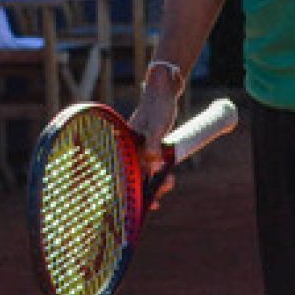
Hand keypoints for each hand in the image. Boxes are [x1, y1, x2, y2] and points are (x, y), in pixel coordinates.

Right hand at [128, 83, 178, 208]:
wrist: (163, 91)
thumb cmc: (158, 106)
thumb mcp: (157, 126)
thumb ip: (154, 145)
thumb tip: (153, 165)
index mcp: (128, 146)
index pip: (125, 173)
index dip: (130, 191)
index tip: (142, 204)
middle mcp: (131, 149)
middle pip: (135, 176)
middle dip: (146, 190)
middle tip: (159, 199)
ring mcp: (141, 147)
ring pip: (145, 171)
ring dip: (155, 182)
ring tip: (170, 184)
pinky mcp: (151, 145)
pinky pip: (153, 164)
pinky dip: (159, 173)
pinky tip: (166, 179)